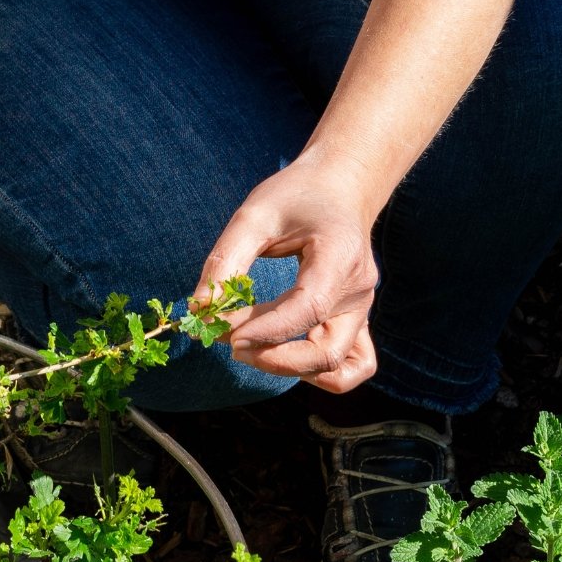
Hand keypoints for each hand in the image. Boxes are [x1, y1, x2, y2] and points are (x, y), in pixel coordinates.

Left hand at [192, 159, 380, 392]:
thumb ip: (226, 261)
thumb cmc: (297, 195)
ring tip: (253, 350)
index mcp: (341, 256)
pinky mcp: (357, 319)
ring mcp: (362, 308)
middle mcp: (358, 290)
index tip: (225, 333)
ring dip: (294, 369)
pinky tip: (285, 355)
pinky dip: (322, 373)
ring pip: (340, 366)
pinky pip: (355, 364)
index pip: (307, 309)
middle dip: (274, 358)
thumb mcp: (255, 214)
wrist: (339, 187)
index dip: (265, 330)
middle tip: (231, 343)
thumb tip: (199, 310)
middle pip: (327, 352)